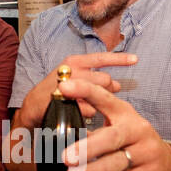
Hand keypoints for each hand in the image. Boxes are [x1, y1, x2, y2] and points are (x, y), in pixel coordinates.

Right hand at [15, 51, 135, 130]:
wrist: (33, 105)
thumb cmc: (56, 91)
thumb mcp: (73, 77)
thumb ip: (95, 78)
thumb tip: (118, 84)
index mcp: (75, 61)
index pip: (101, 57)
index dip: (120, 59)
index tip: (136, 59)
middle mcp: (72, 70)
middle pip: (105, 79)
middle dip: (108, 89)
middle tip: (100, 96)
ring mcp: (69, 85)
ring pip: (98, 93)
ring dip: (98, 101)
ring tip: (87, 104)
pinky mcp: (65, 100)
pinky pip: (89, 108)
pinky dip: (89, 113)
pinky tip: (81, 113)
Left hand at [56, 79, 170, 170]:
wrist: (166, 163)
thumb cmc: (133, 141)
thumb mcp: (117, 127)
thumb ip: (93, 129)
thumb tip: (61, 133)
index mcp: (125, 113)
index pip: (105, 98)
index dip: (85, 91)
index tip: (64, 87)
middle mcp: (137, 130)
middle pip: (112, 137)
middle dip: (88, 147)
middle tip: (66, 156)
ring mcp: (145, 152)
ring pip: (117, 162)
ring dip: (93, 170)